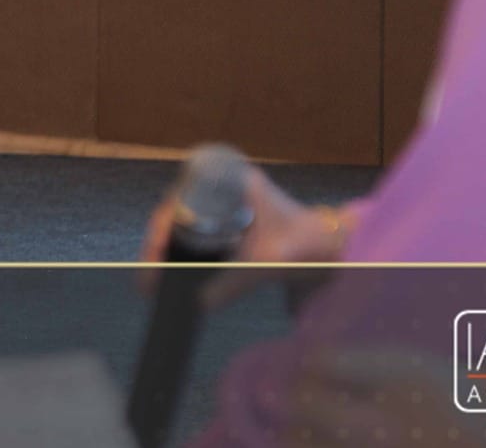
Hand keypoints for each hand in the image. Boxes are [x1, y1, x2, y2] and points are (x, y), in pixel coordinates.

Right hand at [138, 163, 347, 309]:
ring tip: (155, 274)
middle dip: (161, 238)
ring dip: (170, 244)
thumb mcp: (268, 264)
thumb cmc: (308, 247)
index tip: (155, 249)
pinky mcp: (232, 219)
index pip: (184, 195)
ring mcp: (229, 201)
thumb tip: (198, 304)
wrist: (336, 249)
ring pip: (185, 219)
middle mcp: (228, 185)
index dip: (164, 222)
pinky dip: (185, 248)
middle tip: (149, 270)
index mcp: (235, 181)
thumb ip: (234, 283)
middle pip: (179, 207)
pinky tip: (176, 269)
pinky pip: (199, 229)